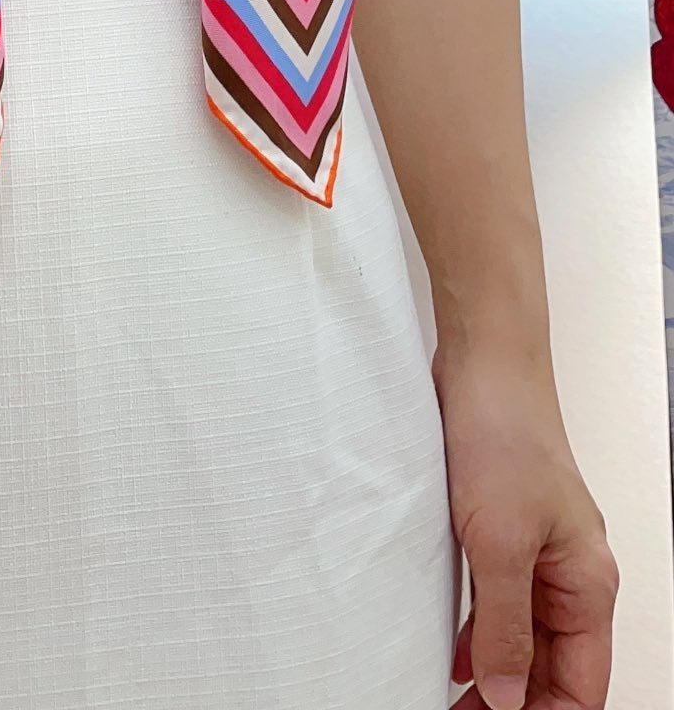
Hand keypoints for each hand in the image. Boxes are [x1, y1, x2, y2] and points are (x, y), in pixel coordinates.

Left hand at [437, 342, 617, 709]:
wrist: (483, 362)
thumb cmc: (504, 433)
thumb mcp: (500, 543)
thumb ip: (504, 624)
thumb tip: (505, 695)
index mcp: (586, 584)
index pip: (580, 684)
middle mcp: (567, 574)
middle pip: (550, 666)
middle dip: (512, 702)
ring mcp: (534, 551)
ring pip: (522, 636)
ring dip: (492, 672)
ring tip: (451, 702)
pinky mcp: (499, 528)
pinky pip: (497, 600)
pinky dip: (478, 632)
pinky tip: (452, 653)